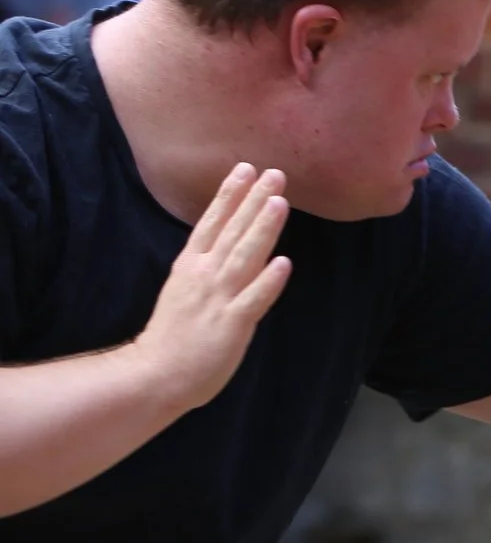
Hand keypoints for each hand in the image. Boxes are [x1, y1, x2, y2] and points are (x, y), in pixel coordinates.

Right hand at [131, 164, 293, 411]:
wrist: (154, 374)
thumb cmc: (174, 334)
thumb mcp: (185, 288)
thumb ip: (207, 265)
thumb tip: (230, 243)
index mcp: (191, 265)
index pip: (212, 222)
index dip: (229, 195)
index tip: (245, 168)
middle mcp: (204, 276)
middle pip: (232, 231)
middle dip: (253, 200)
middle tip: (274, 172)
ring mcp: (218, 299)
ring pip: (244, 257)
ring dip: (263, 228)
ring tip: (280, 202)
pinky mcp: (231, 324)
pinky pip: (253, 300)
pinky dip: (268, 282)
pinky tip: (284, 263)